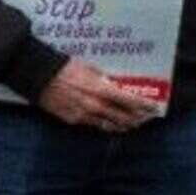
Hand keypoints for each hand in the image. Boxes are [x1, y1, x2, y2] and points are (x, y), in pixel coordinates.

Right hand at [34, 59, 160, 132]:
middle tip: (146, 118)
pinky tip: (110, 125)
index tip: (154, 108)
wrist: (40, 76)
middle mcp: (96, 106)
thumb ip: (105, 80)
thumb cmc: (66, 68)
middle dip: (137, 119)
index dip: (144, 106)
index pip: (130, 102)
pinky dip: (104, 125)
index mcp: (102, 90)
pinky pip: (93, 125)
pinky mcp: (73, 120)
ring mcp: (84, 115)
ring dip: (123, 126)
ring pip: (110, 125)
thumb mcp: (91, 69)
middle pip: (123, 117)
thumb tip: (116, 85)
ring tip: (132, 125)